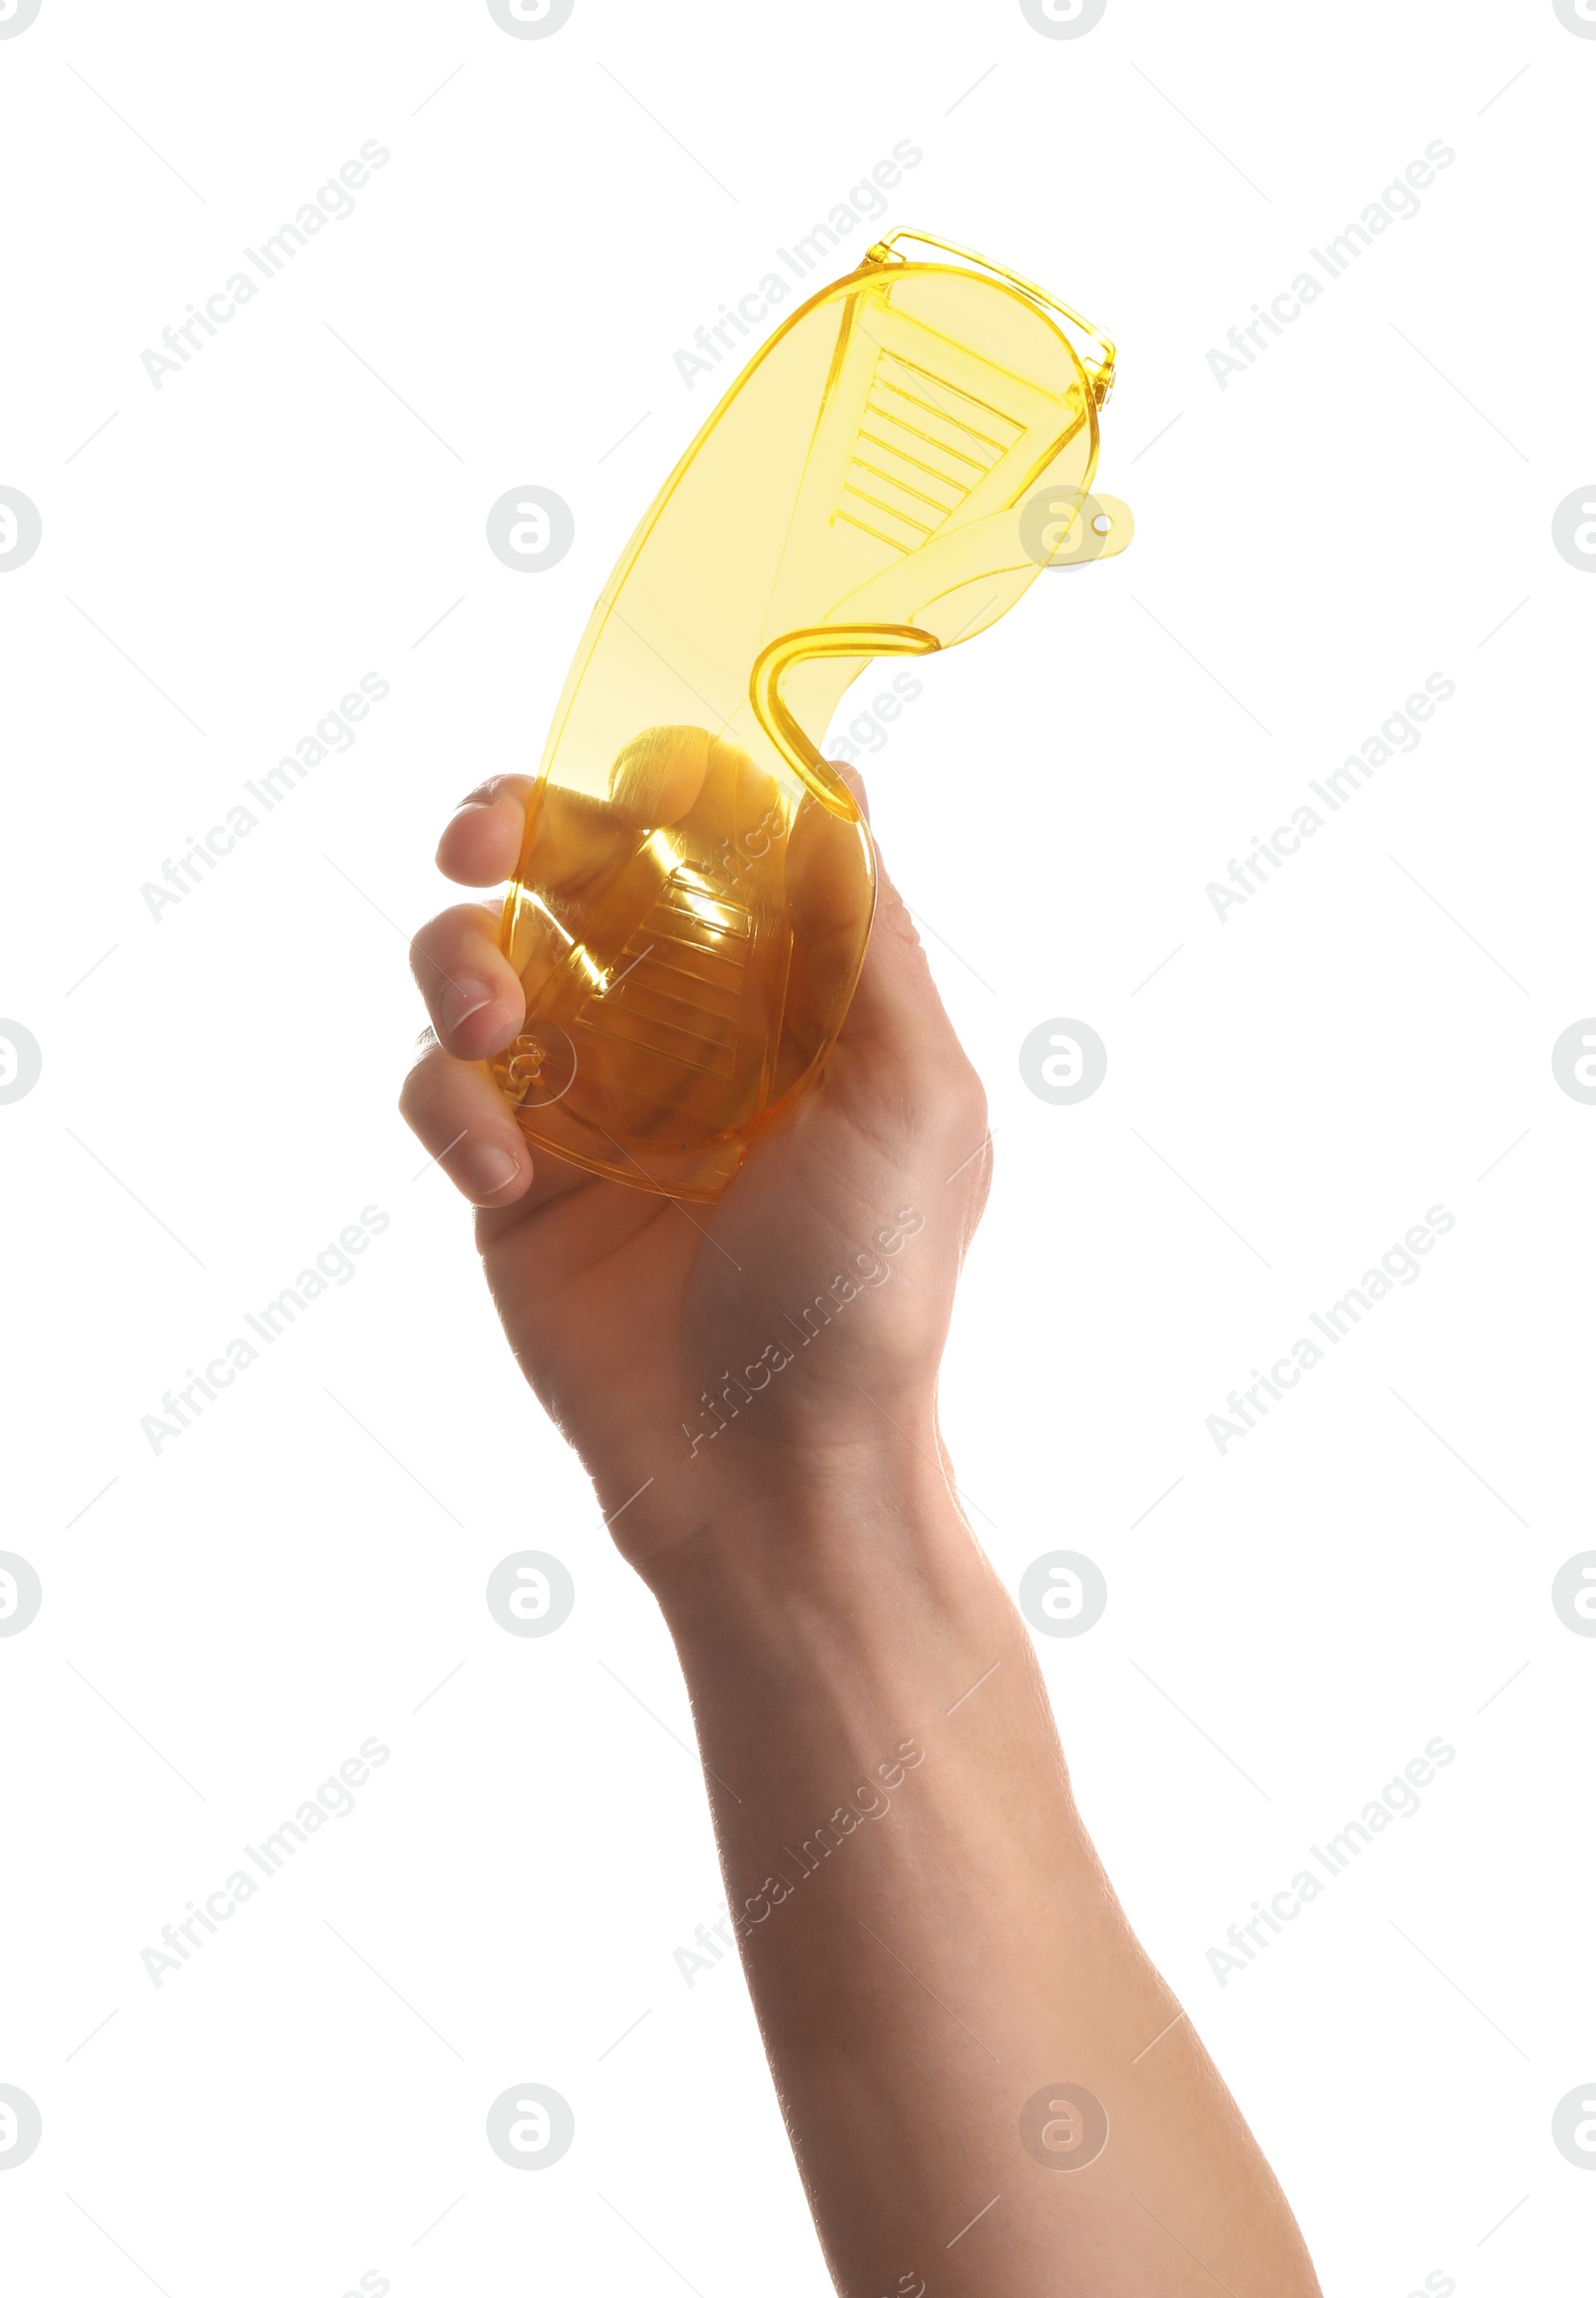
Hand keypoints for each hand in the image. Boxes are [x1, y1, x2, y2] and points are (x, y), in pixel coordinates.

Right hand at [398, 765, 990, 1575]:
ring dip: (460, 962)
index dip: (663, 783)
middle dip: (513, 826)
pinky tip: (504, 1180)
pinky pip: (441, 1092)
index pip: (708, 836)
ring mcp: (589, 1100)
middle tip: (476, 838)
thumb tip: (833, 779)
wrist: (771, 1473)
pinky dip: (451, 1110)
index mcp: (788, 992)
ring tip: (494, 1030)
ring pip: (481, 959)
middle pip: (571, 870)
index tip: (636, 779)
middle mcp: (684, 1027)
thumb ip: (867, 934)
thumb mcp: (913, 1097)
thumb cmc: (868, 1290)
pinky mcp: (511, 1180)